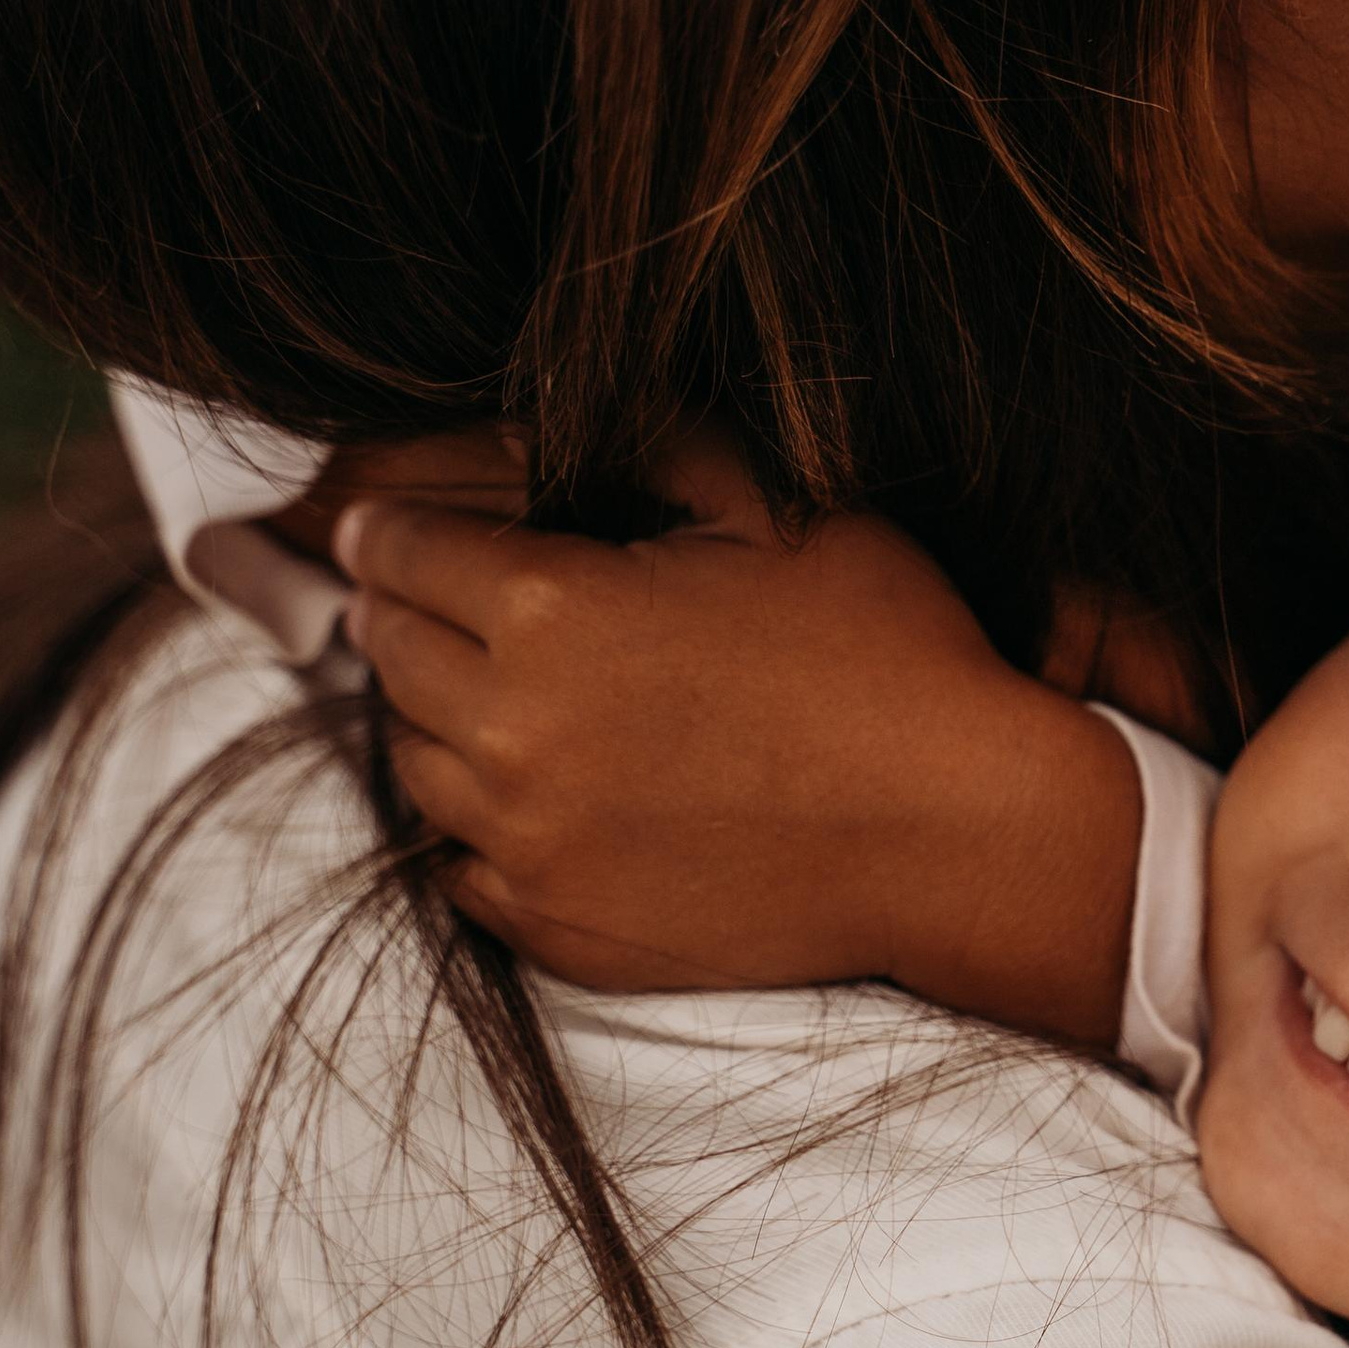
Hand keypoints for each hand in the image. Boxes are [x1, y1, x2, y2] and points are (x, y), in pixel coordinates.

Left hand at [332, 442, 1139, 1035]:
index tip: (391, 530)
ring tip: (508, 698)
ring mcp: (531, 843)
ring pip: (413, 763)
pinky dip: (480, 828)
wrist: (962, 830)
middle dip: (408, 613)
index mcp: (551, 608)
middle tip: (445, 601)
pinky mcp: (561, 927)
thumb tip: (534, 419)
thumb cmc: (884, 651)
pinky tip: (543, 797)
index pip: (397, 552)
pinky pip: (461, 869)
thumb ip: (644, 443)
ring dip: (441, 720)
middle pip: (386, 653)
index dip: (393, 530)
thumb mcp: (772, 502)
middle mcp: (514, 731)